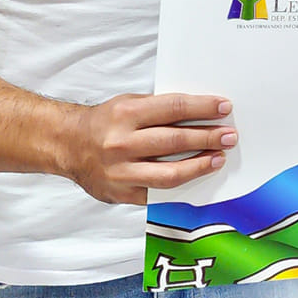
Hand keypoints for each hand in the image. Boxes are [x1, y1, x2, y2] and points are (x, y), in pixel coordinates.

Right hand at [59, 93, 234, 204]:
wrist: (68, 145)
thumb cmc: (104, 123)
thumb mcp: (128, 104)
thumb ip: (159, 109)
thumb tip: (200, 113)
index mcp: (126, 114)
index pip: (174, 108)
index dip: (203, 108)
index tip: (224, 108)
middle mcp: (122, 143)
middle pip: (176, 141)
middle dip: (208, 138)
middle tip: (229, 136)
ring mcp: (121, 171)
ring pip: (170, 173)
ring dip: (200, 165)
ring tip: (218, 158)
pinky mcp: (122, 193)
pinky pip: (158, 193)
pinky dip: (180, 186)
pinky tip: (195, 178)